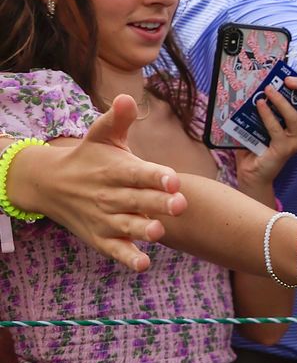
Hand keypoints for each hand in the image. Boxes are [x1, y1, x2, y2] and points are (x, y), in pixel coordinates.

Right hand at [13, 95, 185, 270]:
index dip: (155, 177)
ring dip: (142, 231)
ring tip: (159, 232)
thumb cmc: (89, 157)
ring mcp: (104, 219)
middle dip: (158, 204)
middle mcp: (110, 196)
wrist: (50, 184)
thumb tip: (126, 97)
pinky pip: (115, 251)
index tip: (173, 180)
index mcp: (115, 170)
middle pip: (137, 201)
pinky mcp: (100, 238)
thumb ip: (117, 120)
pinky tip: (143, 264)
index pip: (137, 173)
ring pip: (126, 227)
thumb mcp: (101, 136)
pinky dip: (127, 258)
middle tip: (180, 205)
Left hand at [233, 78, 296, 195]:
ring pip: (295, 116)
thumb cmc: (257, 148)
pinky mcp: (284, 149)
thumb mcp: (262, 124)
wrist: (252, 174)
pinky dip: (267, 115)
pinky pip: (276, 128)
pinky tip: (258, 106)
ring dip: (281, 101)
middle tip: (286, 79)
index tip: (289, 76)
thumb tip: (255, 88)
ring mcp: (296, 141)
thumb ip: (264, 109)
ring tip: (267, 91)